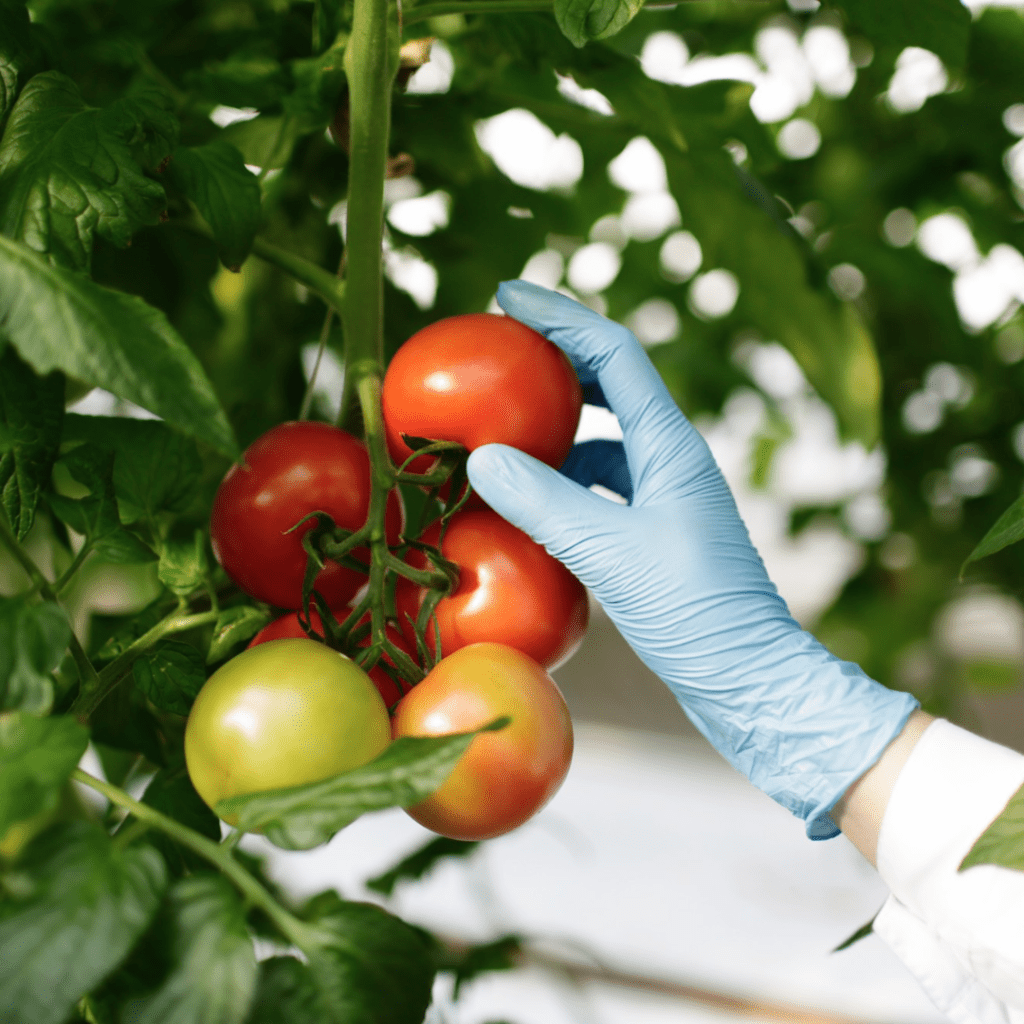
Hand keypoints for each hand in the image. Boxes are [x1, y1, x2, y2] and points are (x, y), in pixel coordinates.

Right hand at [467, 280, 918, 838]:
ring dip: (557, 428)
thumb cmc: (695, 614)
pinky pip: (602, 488)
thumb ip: (544, 503)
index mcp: (671, 447)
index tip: (509, 297)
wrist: (750, 680)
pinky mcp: (657, 534)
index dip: (562, 318)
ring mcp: (666, 498)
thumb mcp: (610, 553)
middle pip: (610, 386)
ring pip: (604, 441)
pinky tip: (531, 503)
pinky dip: (564, 482)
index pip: (615, 354)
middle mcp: (671, 461)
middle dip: (556, 364)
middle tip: (499, 356)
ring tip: (502, 430)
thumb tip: (481, 456)